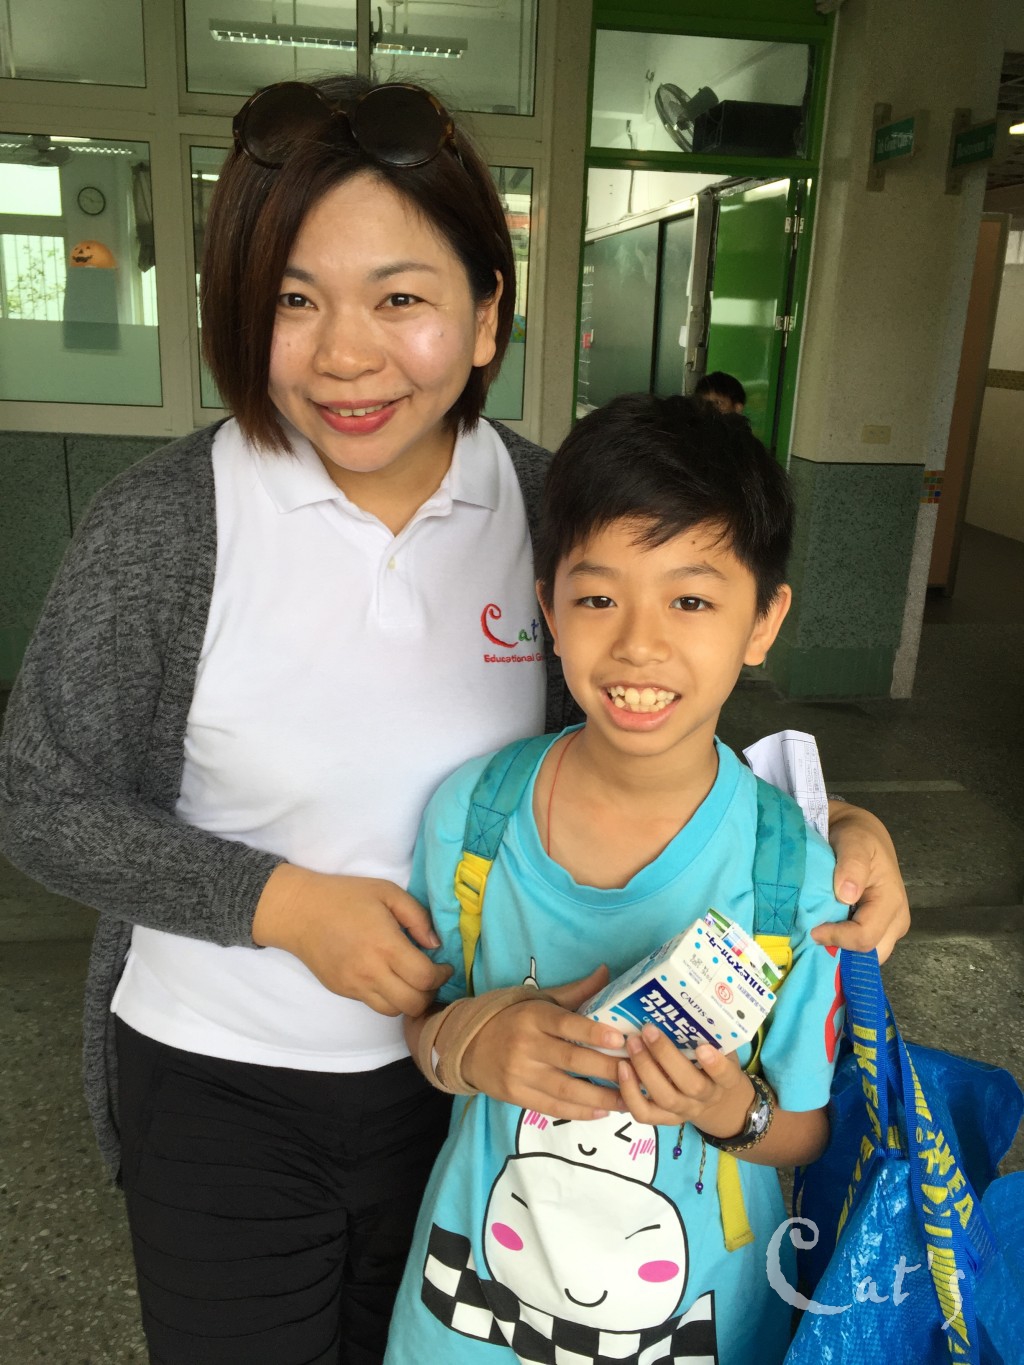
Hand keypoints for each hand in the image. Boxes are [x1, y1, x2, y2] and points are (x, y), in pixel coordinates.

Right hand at [252, 864, 450, 1015]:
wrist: (299, 911)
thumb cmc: (345, 896)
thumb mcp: (387, 892)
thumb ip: (417, 917)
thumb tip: (435, 945)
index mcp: (385, 945)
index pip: (424, 979)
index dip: (442, 976)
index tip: (444, 965)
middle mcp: (371, 972)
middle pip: (413, 1004)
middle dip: (430, 994)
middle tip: (431, 977)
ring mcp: (355, 985)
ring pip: (394, 1011)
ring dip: (409, 1000)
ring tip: (411, 981)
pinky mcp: (343, 991)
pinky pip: (374, 1005)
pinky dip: (389, 998)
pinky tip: (390, 979)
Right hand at [461, 965, 628, 1120]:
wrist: (468, 1045)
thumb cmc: (512, 1018)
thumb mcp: (539, 1000)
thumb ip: (575, 991)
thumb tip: (608, 972)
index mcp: (533, 1017)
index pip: (566, 1025)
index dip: (593, 1032)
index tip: (621, 1039)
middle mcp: (526, 1046)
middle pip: (572, 1061)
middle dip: (608, 1069)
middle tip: (639, 1073)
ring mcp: (520, 1074)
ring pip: (566, 1090)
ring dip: (601, 1097)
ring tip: (630, 1099)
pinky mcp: (517, 1096)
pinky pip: (554, 1107)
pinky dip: (581, 1111)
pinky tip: (604, 1110)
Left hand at [616, 1029, 753, 1132]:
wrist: (717, 1105)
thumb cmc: (714, 1066)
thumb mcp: (722, 1050)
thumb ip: (708, 1033)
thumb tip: (685, 999)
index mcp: (725, 1080)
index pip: (725, 1075)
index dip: (715, 1065)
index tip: (702, 1047)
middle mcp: (706, 1098)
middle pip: (690, 1085)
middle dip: (667, 1057)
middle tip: (648, 1030)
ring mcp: (684, 1111)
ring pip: (665, 1098)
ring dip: (645, 1070)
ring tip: (631, 1044)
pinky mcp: (664, 1120)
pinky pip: (644, 1113)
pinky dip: (630, 1093)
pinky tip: (621, 1069)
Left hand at [814, 800, 910, 961]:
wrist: (861, 833)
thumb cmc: (858, 837)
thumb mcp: (854, 841)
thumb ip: (852, 864)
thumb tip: (847, 894)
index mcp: (891, 903)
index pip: (864, 938)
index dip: (836, 938)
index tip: (811, 928)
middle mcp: (895, 922)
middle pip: (867, 956)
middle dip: (839, 953)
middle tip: (813, 936)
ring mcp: (887, 929)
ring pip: (864, 957)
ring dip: (839, 952)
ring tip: (817, 935)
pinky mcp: (876, 929)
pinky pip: (859, 949)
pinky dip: (840, 946)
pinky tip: (824, 934)